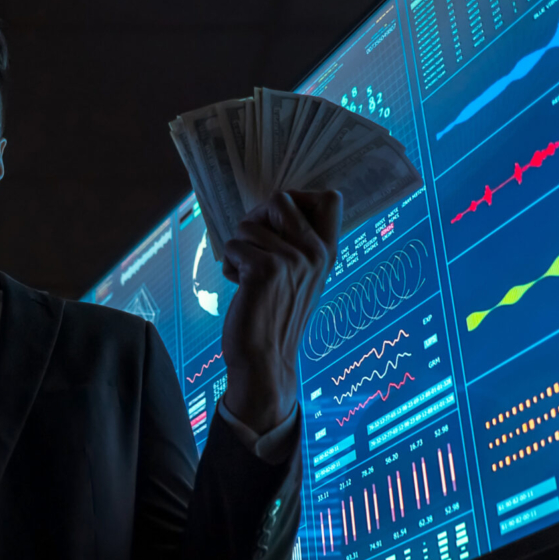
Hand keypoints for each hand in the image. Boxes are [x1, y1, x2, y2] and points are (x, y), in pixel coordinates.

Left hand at [216, 190, 341, 433]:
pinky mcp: (265, 269)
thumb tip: (273, 207)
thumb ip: (297, 245)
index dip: (298, 198)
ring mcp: (292, 260)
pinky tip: (238, 285)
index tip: (279, 221)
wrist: (265, 361)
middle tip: (251, 247)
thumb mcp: (300, 278)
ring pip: (248, 224)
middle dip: (256, 218)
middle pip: (280, 198)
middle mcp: (315, 253)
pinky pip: (233, 245)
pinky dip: (228, 265)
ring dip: (238, 248)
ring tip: (246, 276)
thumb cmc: (274, 317)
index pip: (329, 199)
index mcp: (327, 253)